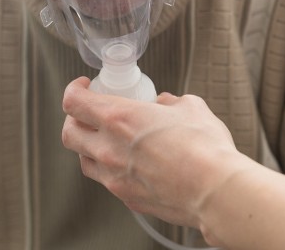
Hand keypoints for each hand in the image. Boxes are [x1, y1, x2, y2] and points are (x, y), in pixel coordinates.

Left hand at [61, 77, 252, 227]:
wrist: (215, 190)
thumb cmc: (204, 147)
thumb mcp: (191, 107)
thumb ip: (171, 102)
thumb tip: (164, 104)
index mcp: (119, 119)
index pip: (74, 102)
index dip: (74, 90)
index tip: (85, 86)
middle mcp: (109, 149)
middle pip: (69, 133)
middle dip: (75, 120)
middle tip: (90, 114)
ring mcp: (114, 178)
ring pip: (84, 161)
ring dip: (91, 147)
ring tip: (110, 140)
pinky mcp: (127, 198)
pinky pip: (108, 182)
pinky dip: (113, 170)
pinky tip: (133, 164)